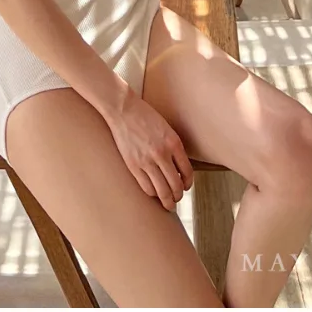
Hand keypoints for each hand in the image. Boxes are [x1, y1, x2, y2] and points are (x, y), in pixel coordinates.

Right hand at [106, 89, 193, 211]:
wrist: (123, 109)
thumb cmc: (145, 116)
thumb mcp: (166, 129)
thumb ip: (173, 148)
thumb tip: (178, 170)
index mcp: (174, 143)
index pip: (187, 172)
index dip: (188, 183)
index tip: (186, 187)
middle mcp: (162, 154)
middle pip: (176, 186)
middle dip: (178, 196)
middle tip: (177, 199)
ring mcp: (147, 161)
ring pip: (162, 191)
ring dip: (167, 200)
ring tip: (167, 202)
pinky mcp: (133, 165)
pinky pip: (147, 187)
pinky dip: (153, 193)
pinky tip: (153, 192)